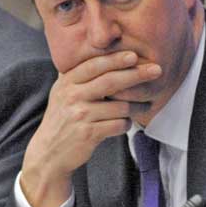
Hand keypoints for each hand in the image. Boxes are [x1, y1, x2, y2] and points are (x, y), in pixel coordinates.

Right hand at [20, 51, 160, 206]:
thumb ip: (78, 76)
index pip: (94, 65)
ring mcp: (80, 116)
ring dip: (137, 106)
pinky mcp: (88, 134)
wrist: (49, 153)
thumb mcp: (62, 93)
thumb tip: (101, 53)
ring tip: (146, 106)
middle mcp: (72, 97)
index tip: (134, 55)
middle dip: (136, 74)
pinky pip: (118, 125)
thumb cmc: (62, 119)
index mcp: (67, 83)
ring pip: (120, 106)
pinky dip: (126, 124)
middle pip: (110, 82)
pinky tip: (126, 123)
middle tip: (156, 71)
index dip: (115, 59)